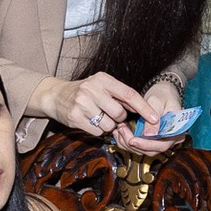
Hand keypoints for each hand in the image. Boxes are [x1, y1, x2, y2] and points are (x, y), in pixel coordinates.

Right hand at [36, 71, 152, 140]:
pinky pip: (97, 132)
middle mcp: (92, 89)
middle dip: (119, 118)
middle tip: (110, 114)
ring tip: (97, 116)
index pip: (129, 94)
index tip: (155, 118)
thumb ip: (119, 95)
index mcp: (102, 79)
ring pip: (108, 125)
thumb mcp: (101, 86)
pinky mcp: (75, 117)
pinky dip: (97, 130)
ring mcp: (82, 104)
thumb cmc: (83, 91)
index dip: (144, 107)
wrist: (55, 95)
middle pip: (119, 113)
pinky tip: (89, 121)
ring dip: (107, 125)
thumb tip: (142, 110)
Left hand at [106, 77, 189, 151]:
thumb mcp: (157, 102)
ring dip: (129, 144)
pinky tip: (120, 134)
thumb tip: (149, 135)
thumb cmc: (162, 95)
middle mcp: (171, 139)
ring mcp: (162, 141)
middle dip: (134, 145)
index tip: (132, 140)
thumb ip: (153, 118)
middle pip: (153, 151)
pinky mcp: (153, 141)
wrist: (163, 93)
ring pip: (144, 151)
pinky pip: (141, 148)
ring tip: (119, 130)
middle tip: (122, 131)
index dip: (146, 145)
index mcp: (177, 130)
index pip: (162, 144)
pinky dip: (128, 143)